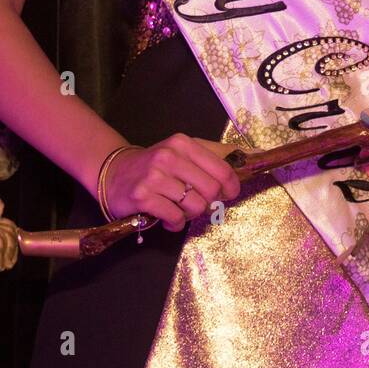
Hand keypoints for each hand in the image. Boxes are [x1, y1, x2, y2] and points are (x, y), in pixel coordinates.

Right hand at [105, 133, 240, 231]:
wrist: (115, 174)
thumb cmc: (156, 165)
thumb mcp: (182, 151)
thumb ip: (212, 155)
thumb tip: (253, 154)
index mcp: (183, 144)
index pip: (222, 169)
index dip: (231, 187)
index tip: (229, 194)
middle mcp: (169, 157)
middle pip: (211, 190)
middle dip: (209, 203)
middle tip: (198, 203)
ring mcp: (154, 177)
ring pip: (195, 206)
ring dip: (190, 214)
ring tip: (179, 209)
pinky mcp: (143, 197)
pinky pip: (175, 218)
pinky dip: (175, 223)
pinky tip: (168, 217)